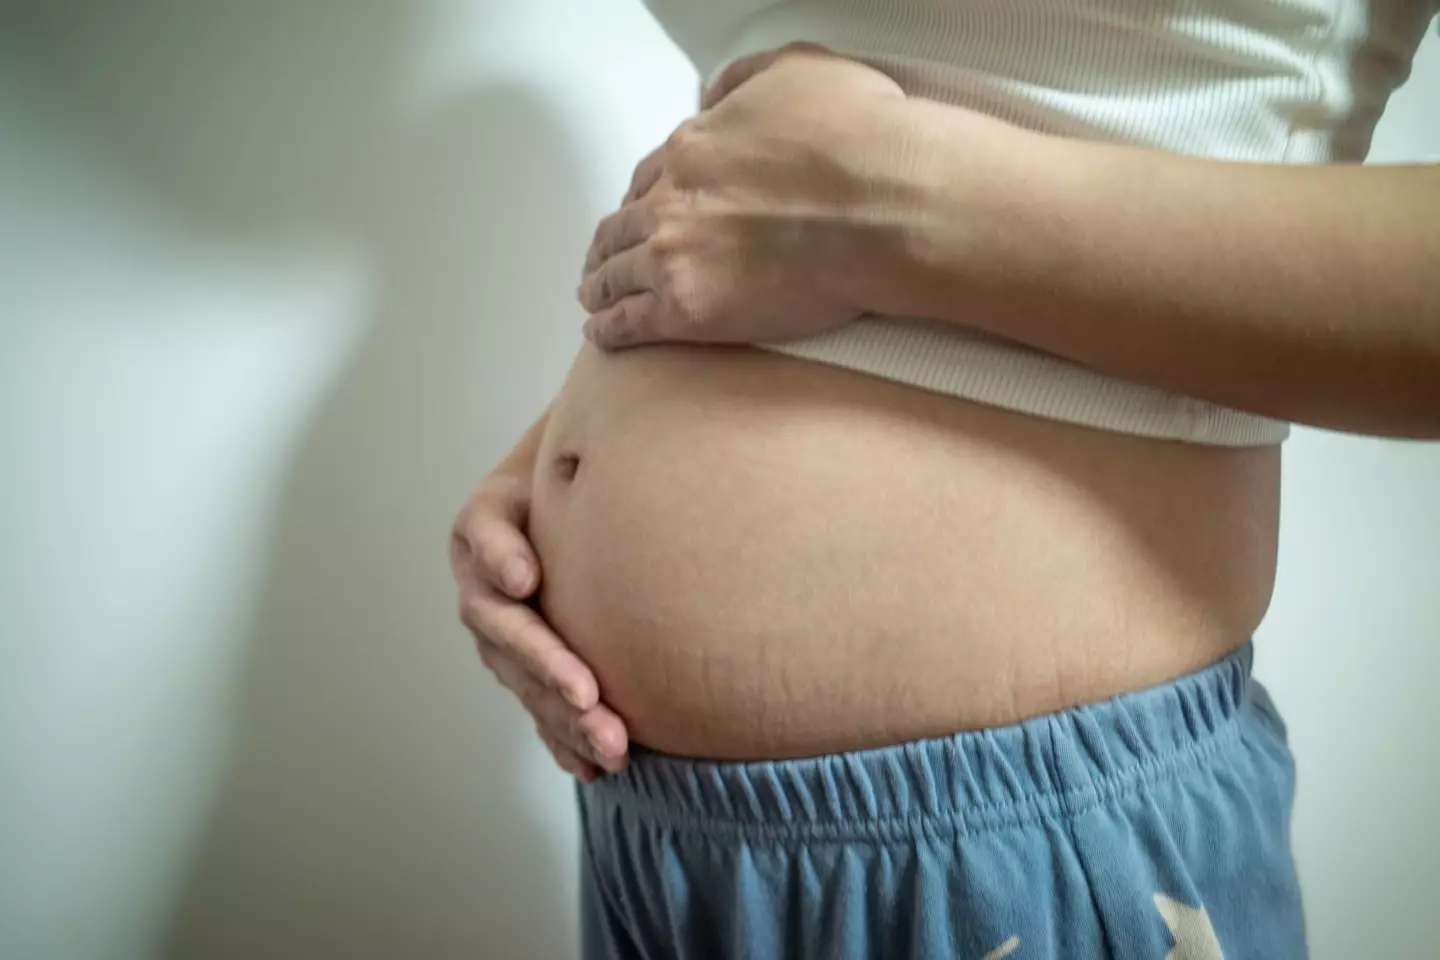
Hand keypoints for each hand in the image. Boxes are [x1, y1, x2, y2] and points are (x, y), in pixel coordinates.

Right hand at [450, 470, 628, 780]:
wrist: (560, 504)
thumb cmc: (561, 482)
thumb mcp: (553, 466)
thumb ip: (558, 480)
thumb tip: (530, 562)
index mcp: (481, 534)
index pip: (489, 545)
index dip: (504, 561)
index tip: (527, 580)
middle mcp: (484, 593)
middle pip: (511, 636)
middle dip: (549, 670)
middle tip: (590, 697)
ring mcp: (502, 638)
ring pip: (528, 683)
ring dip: (566, 719)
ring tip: (611, 747)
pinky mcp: (526, 669)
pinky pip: (540, 710)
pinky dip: (564, 741)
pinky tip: (590, 768)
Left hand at [578, 44, 913, 348]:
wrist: (885, 207)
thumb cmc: (859, 139)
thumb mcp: (800, 70)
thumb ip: (746, 81)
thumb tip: (714, 95)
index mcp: (694, 147)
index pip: (650, 176)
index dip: (642, 195)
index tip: (640, 209)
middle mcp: (672, 200)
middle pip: (622, 226)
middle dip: (609, 244)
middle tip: (603, 258)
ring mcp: (673, 257)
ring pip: (615, 275)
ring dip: (600, 286)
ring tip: (594, 300)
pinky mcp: (686, 310)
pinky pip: (628, 322)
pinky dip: (609, 327)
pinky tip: (602, 333)